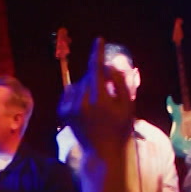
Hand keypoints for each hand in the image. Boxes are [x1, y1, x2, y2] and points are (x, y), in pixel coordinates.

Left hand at [59, 37, 135, 157]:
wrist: (103, 152)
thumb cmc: (120, 128)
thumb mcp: (128, 105)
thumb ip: (121, 83)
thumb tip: (111, 65)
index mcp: (99, 100)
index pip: (97, 69)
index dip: (98, 53)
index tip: (99, 39)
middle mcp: (81, 103)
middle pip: (89, 77)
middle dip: (99, 78)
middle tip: (108, 92)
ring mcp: (70, 108)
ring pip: (79, 84)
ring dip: (88, 86)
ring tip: (97, 103)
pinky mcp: (62, 113)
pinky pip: (70, 92)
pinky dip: (77, 94)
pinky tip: (86, 106)